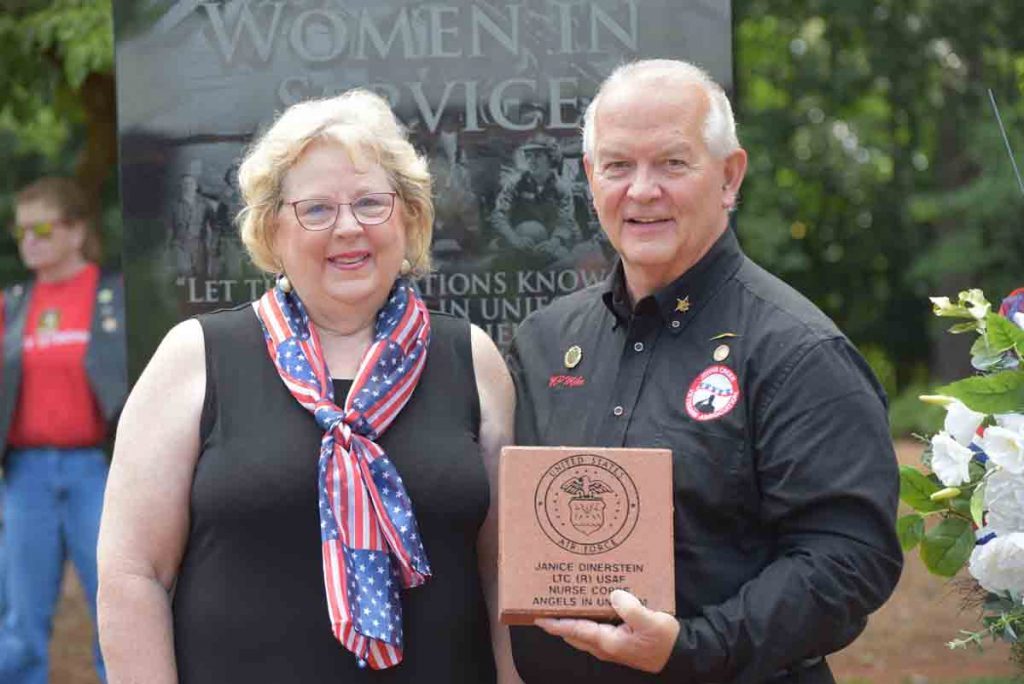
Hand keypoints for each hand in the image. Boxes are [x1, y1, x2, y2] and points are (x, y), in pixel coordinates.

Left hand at [535, 589, 678, 673]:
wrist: (678, 654)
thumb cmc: (664, 639)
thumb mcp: (650, 622)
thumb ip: (631, 609)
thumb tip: (613, 595)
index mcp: (608, 641)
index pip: (575, 631)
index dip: (556, 624)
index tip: (538, 617)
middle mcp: (604, 646)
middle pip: (573, 634)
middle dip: (559, 622)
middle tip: (546, 606)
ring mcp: (610, 646)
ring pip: (582, 634)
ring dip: (571, 622)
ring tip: (562, 604)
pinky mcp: (617, 642)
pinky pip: (593, 632)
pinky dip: (584, 622)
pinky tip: (587, 608)